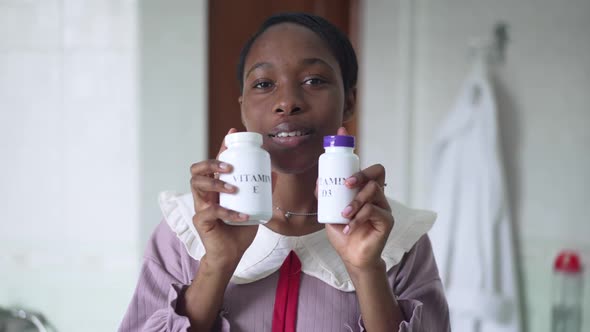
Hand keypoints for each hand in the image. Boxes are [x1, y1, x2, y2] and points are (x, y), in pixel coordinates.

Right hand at [190, 128, 258, 269]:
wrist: (232, 254)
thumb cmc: (240, 229)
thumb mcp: (254, 206)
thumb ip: (262, 191)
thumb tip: (275, 173)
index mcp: (216, 187)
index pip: (215, 162)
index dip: (222, 146)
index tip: (233, 133)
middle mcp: (205, 194)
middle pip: (197, 169)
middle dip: (211, 163)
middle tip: (229, 166)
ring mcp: (200, 206)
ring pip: (197, 185)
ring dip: (216, 184)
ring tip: (233, 189)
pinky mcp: (201, 221)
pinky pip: (210, 212)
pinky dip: (228, 213)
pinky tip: (241, 216)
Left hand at [324, 127, 393, 270]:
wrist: (352, 257)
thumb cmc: (343, 233)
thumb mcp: (329, 213)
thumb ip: (326, 197)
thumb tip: (319, 181)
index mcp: (363, 189)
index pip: (362, 164)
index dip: (352, 148)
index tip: (341, 133)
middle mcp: (376, 194)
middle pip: (376, 171)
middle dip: (360, 174)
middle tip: (346, 184)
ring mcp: (384, 206)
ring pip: (374, 191)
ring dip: (356, 202)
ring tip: (344, 214)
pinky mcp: (387, 220)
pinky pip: (374, 211)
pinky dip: (359, 218)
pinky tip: (349, 228)